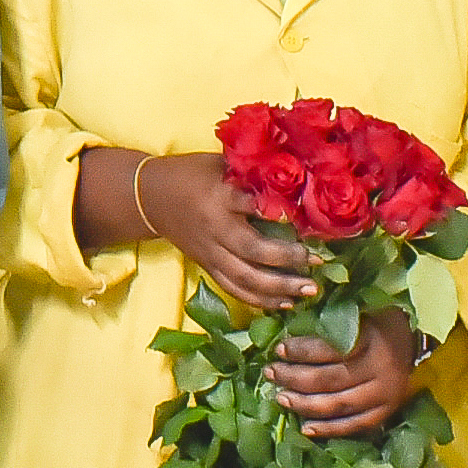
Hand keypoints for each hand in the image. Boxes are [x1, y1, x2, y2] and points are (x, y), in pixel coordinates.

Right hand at [136, 153, 319, 311]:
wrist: (150, 197)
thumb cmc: (191, 174)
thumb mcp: (219, 164)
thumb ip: (251, 172)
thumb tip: (296, 175)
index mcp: (218, 196)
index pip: (249, 205)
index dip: (277, 213)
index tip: (306, 221)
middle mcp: (214, 227)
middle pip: (251, 250)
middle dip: (287, 259)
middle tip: (317, 262)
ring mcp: (209, 252)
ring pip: (244, 278)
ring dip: (279, 288)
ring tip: (309, 290)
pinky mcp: (207, 266)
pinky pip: (234, 289)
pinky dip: (260, 300)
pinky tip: (285, 303)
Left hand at [267, 309, 420, 437]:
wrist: (414, 339)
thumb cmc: (378, 320)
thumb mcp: (357, 310)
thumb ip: (330, 320)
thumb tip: (288, 323)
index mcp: (371, 340)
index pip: (329, 350)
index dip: (300, 351)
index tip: (279, 349)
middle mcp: (380, 370)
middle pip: (329, 380)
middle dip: (294, 378)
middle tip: (271, 373)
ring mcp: (385, 395)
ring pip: (338, 405)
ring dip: (305, 405)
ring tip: (281, 398)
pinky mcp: (387, 411)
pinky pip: (355, 425)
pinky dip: (330, 429)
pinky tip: (306, 428)